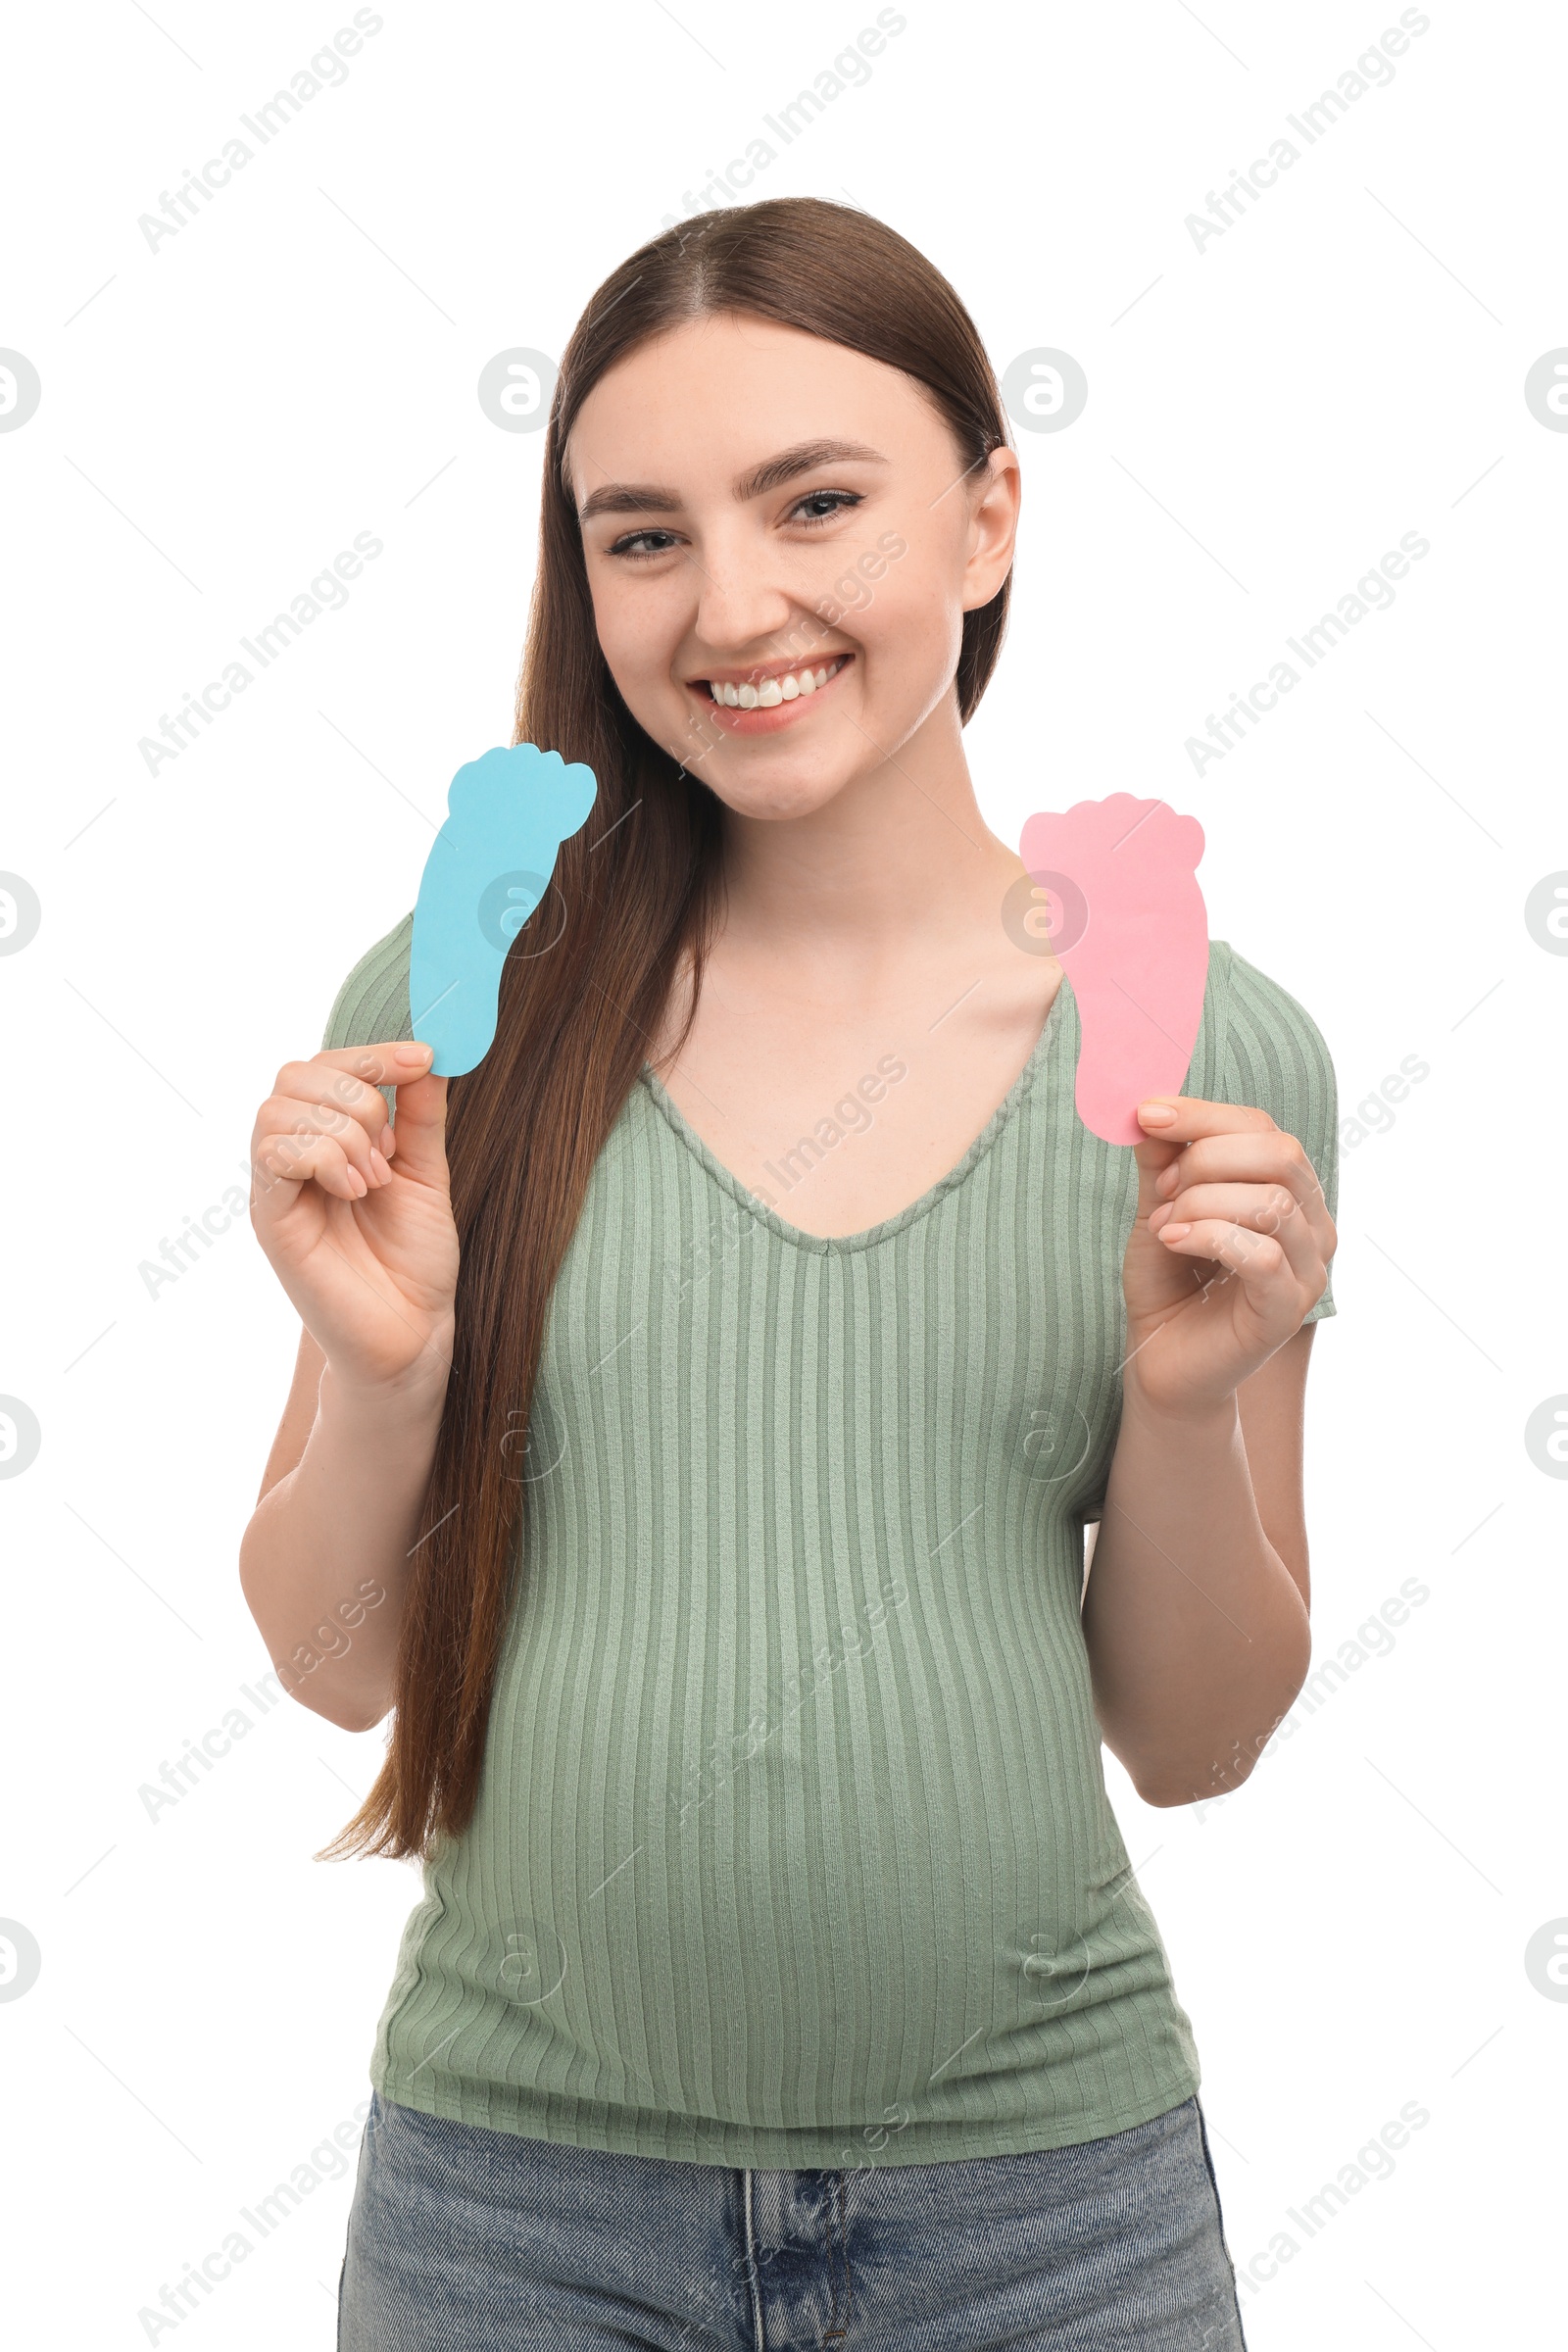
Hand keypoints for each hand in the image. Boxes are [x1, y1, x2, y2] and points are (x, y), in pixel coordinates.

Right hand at [248, 1041, 458, 1394]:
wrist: (413, 1332)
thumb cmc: (415, 1261)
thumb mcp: (427, 1173)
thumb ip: (420, 1115)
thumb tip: (427, 1053)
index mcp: (329, 1140)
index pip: (326, 1066)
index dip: (372, 1053)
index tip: (423, 1056)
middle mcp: (295, 1157)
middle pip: (295, 1074)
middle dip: (356, 1093)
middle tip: (391, 1149)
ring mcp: (278, 1187)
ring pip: (279, 1109)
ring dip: (342, 1131)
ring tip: (375, 1179)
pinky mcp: (270, 1219)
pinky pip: (274, 1154)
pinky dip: (324, 1157)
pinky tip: (356, 1191)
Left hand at [1119, 1095, 1336, 1419]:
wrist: (1160, 1361)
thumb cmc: (1168, 1283)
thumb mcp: (1159, 1209)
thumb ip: (1162, 1163)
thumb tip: (1152, 1108)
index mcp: (1288, 1192)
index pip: (1264, 1128)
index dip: (1204, 1114)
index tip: (1147, 1113)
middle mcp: (1312, 1226)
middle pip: (1280, 1153)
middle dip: (1207, 1157)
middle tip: (1163, 1188)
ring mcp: (1308, 1271)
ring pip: (1270, 1201)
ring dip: (1201, 1201)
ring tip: (1163, 1224)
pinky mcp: (1287, 1311)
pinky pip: (1261, 1253)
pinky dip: (1208, 1235)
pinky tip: (1172, 1241)